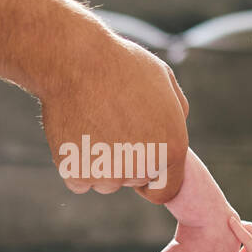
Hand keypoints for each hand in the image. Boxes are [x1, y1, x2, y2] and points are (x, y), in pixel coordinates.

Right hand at [39, 33, 188, 202]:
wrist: (76, 61)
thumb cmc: (120, 65)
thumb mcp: (164, 80)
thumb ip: (176, 111)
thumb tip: (176, 127)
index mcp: (172, 148)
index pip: (165, 190)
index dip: (153, 178)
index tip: (139, 161)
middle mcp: (142, 167)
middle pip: (132, 181)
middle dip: (125, 162)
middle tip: (110, 125)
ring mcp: (108, 173)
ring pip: (105, 183)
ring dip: (99, 164)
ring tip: (92, 125)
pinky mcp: (77, 173)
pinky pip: (78, 182)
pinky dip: (75, 164)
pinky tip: (75, 134)